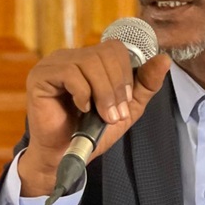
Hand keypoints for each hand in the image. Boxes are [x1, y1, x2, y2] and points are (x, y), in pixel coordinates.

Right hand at [18, 42, 171, 195]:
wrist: (64, 156)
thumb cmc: (90, 133)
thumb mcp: (126, 108)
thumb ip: (145, 84)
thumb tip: (164, 59)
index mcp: (89, 60)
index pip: (115, 48)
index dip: (125, 73)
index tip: (125, 101)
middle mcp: (70, 57)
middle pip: (104, 53)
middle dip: (117, 85)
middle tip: (115, 113)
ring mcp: (53, 64)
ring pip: (89, 61)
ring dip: (103, 92)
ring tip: (102, 115)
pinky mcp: (40, 76)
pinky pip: (69, 72)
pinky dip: (82, 93)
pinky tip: (81, 108)